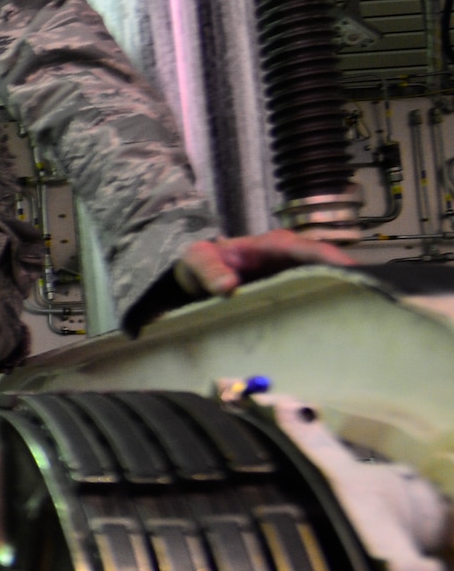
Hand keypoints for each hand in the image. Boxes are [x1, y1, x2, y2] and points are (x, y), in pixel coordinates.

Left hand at [174, 228, 354, 297]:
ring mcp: (293, 275)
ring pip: (325, 282)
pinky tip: (337, 325)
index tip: (350, 268)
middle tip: (372, 297)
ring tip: (366, 314)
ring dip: (342, 294)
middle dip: (349, 278)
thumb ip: (209, 271)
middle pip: (326, 265)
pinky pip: (313, 298)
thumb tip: (228, 286)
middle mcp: (290, 258)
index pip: (306, 248)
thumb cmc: (201, 261)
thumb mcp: (197, 260)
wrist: (197, 275)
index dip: (329, 257)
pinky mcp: (291, 292)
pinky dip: (325, 308)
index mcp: (272, 245)